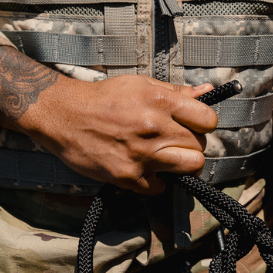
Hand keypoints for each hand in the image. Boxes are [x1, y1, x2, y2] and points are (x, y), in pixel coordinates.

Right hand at [25, 74, 217, 193]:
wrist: (64, 115)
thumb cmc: (103, 98)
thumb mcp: (140, 85)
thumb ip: (176, 92)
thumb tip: (208, 92)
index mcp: (160, 101)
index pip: (208, 120)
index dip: (204, 123)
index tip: (195, 125)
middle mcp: (154, 127)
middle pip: (200, 146)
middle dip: (192, 144)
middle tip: (176, 142)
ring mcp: (142, 154)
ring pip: (190, 167)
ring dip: (183, 165)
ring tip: (168, 158)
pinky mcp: (129, 176)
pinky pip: (161, 188)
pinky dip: (157, 182)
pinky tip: (147, 169)